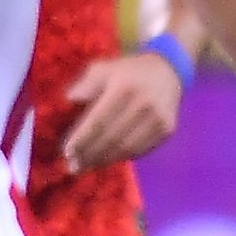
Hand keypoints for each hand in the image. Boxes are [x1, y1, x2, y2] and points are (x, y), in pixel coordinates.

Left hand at [60, 51, 184, 170]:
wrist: (168, 71)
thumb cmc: (127, 71)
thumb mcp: (103, 69)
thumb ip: (85, 85)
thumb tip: (69, 101)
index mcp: (124, 88)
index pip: (99, 121)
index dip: (82, 140)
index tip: (67, 153)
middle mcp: (144, 104)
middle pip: (112, 138)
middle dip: (90, 154)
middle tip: (73, 166)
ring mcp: (158, 119)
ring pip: (126, 148)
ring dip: (104, 160)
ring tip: (87, 166)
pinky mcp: (167, 130)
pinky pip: (141, 150)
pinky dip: (122, 157)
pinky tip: (108, 159)